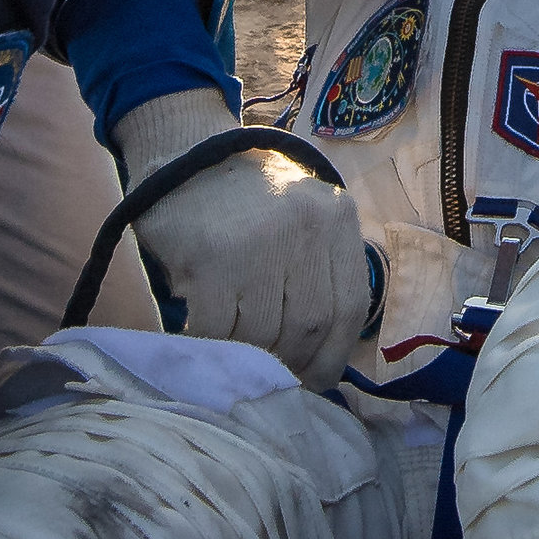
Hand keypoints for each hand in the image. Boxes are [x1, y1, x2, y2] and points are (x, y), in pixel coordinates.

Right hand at [113, 89, 368, 383]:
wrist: (187, 158)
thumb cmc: (249, 205)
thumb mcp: (303, 223)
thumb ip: (320, 274)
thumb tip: (321, 364)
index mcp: (337, 218)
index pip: (351, 306)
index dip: (333, 354)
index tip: (315, 380)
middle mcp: (306, 225)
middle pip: (310, 325)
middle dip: (290, 360)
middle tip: (269, 373)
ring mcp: (259, 241)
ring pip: (265, 332)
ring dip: (248, 354)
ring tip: (236, 351)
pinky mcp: (211, 257)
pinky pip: (218, 328)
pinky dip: (212, 344)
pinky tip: (204, 337)